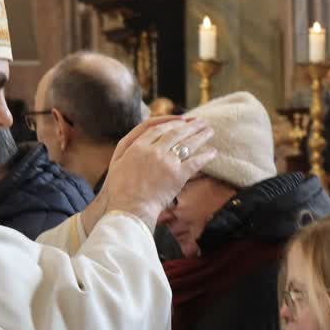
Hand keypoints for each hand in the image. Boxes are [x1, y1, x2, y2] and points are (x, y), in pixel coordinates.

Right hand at [85, 117, 215, 232]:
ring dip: (200, 135)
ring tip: (210, 131)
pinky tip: (212, 152)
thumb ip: (128, 147)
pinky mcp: (178, 176)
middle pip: (175, 132)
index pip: (157, 127)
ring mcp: (167, 162)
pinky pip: (195, 162)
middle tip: (201, 121)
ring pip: (187, 143)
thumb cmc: (120, 190)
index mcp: (137, 146)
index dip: (171, 122)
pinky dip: (205, 156)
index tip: (181, 120)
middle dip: (190, 125)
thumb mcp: (117, 163)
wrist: (130, 209)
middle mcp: (153, 150)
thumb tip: (141, 139)